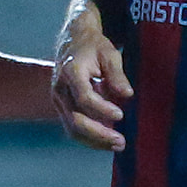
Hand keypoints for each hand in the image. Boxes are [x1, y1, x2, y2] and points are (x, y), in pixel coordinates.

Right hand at [52, 5, 132, 150]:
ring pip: (72, 128)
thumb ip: (117, 75)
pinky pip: (72, 127)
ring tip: (117, 145)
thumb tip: (128, 95)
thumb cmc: (93, 47)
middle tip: (121, 141)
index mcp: (71, 72)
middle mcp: (60, 89)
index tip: (120, 115)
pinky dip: (90, 137)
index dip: (102, 109)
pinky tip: (107, 141)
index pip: (84, 98)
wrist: (73, 41)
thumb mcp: (109, 54)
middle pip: (76, 119)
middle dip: (99, 134)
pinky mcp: (62, 107)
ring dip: (95, 141)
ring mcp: (58, 100)